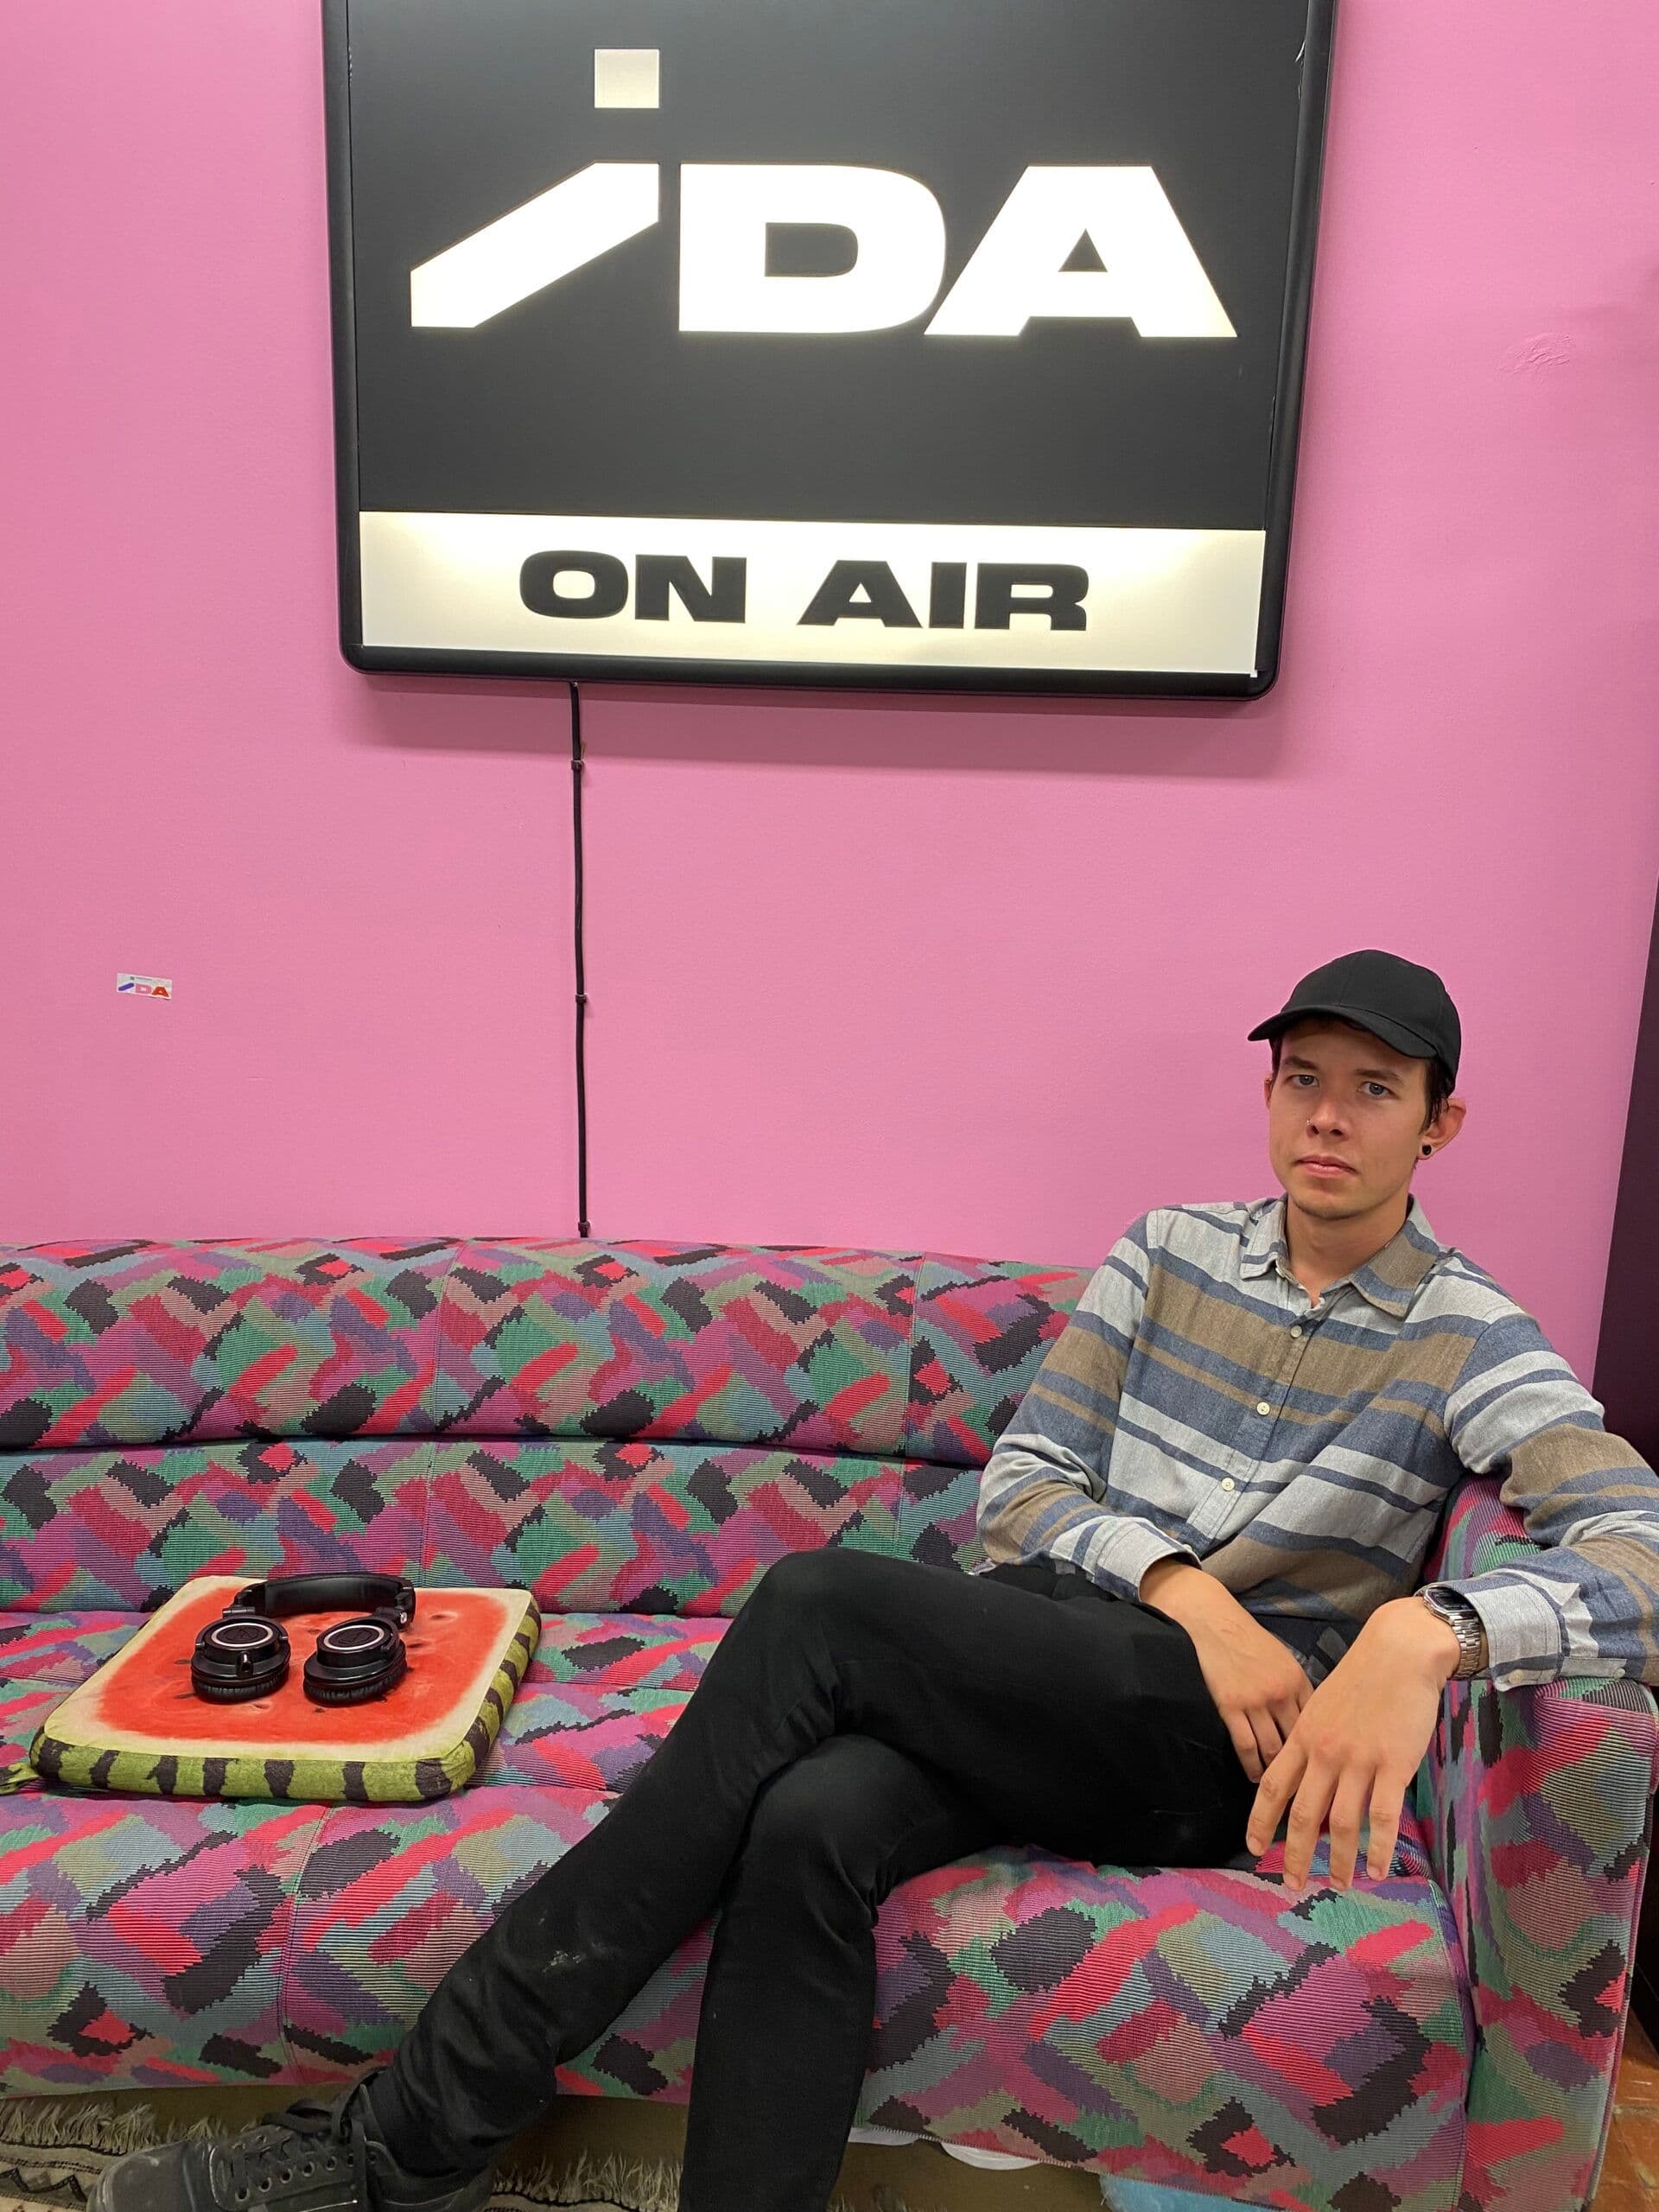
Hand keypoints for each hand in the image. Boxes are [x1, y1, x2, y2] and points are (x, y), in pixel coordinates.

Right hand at [1142, 1560, 1314, 1781]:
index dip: (1322, 1750)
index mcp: (1298, 1680)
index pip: (1317, 1725)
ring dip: (1276, 1773)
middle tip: (1306, 1791)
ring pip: (1274, 1749)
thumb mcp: (1282, 1658)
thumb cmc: (1248, 1639)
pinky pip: (1246, 1746)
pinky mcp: (1230, 1706)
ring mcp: (1255, 1700)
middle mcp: (1281, 1692)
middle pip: (1299, 1741)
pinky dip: (1252, 1767)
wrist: (1212, 1621)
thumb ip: (1297, 1688)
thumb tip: (1312, 1720)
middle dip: (1304, 1768)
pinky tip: (1254, 1778)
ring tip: (1278, 1790)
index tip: (1323, 1770)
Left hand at [1245, 1600, 1458, 1890]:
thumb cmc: (1362, 1678)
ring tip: (1338, 1884)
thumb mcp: (1322, 1705)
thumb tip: (1305, 1779)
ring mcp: (1359, 1761)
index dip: (1260, 1822)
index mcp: (1304, 1736)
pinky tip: (1377, 1871)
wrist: (1398, 1652)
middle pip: (1301, 1814)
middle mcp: (1325, 1752)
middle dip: (1294, 1855)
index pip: (1272, 1787)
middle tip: (1292, 1884)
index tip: (1254, 1849)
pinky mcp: (1393, 1765)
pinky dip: (1379, 1850)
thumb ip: (1312, 1741)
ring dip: (1337, 1861)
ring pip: (1340, 1824)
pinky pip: (1382, 1818)